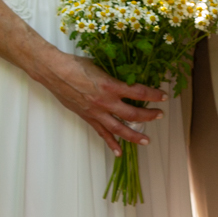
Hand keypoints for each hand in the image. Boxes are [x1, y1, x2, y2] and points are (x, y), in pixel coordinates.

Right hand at [44, 54, 170, 155]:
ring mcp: (96, 112)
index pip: (138, 92)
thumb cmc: (76, 64)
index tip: (163, 96)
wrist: (54, 72)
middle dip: (148, 116)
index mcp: (110, 85)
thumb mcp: (100, 65)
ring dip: (134, 136)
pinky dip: (111, 143)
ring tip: (146, 141)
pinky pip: (101, 133)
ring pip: (119, 129)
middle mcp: (105, 101)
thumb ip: (114, 74)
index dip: (153, 95)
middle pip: (132, 114)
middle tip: (159, 116)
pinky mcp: (87, 117)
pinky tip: (119, 152)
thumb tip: (127, 76)